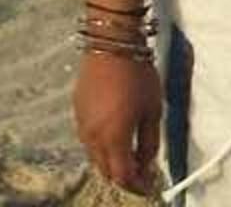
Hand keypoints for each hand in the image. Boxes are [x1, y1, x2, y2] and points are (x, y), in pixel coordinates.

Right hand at [73, 52, 163, 195]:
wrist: (112, 44)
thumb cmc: (137, 74)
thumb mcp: (153, 109)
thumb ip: (150, 140)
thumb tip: (148, 160)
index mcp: (113, 138)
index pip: (123, 176)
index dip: (137, 184)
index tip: (148, 185)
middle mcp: (93, 137)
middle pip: (106, 170)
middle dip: (123, 175)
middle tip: (140, 171)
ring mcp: (82, 125)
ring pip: (95, 156)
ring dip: (111, 160)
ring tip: (130, 153)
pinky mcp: (77, 112)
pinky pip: (89, 139)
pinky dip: (102, 144)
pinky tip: (115, 134)